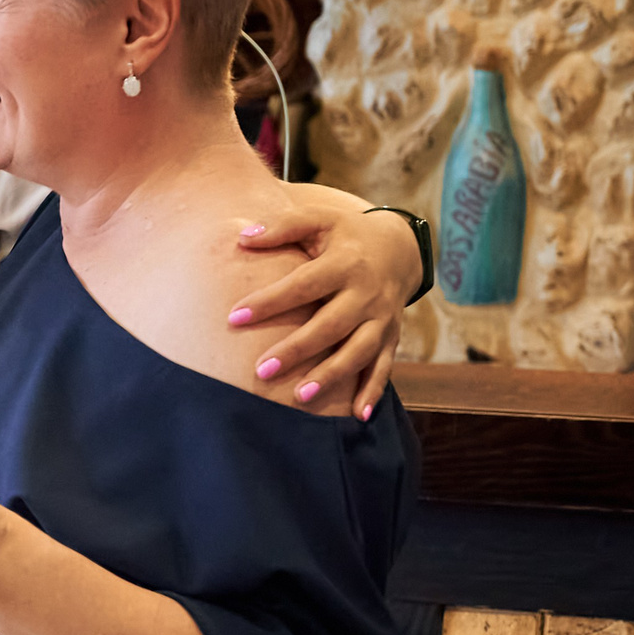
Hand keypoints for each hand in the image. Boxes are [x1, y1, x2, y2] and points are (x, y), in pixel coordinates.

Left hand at [230, 201, 414, 418]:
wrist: (399, 247)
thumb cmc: (344, 233)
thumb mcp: (318, 218)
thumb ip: (282, 225)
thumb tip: (242, 237)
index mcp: (345, 263)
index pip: (303, 285)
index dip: (270, 301)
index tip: (234, 317)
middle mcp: (367, 293)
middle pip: (331, 325)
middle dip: (298, 349)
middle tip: (260, 371)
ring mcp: (382, 318)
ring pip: (359, 351)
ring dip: (332, 375)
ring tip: (300, 396)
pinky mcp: (391, 336)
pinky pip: (384, 366)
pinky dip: (373, 391)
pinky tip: (357, 416)